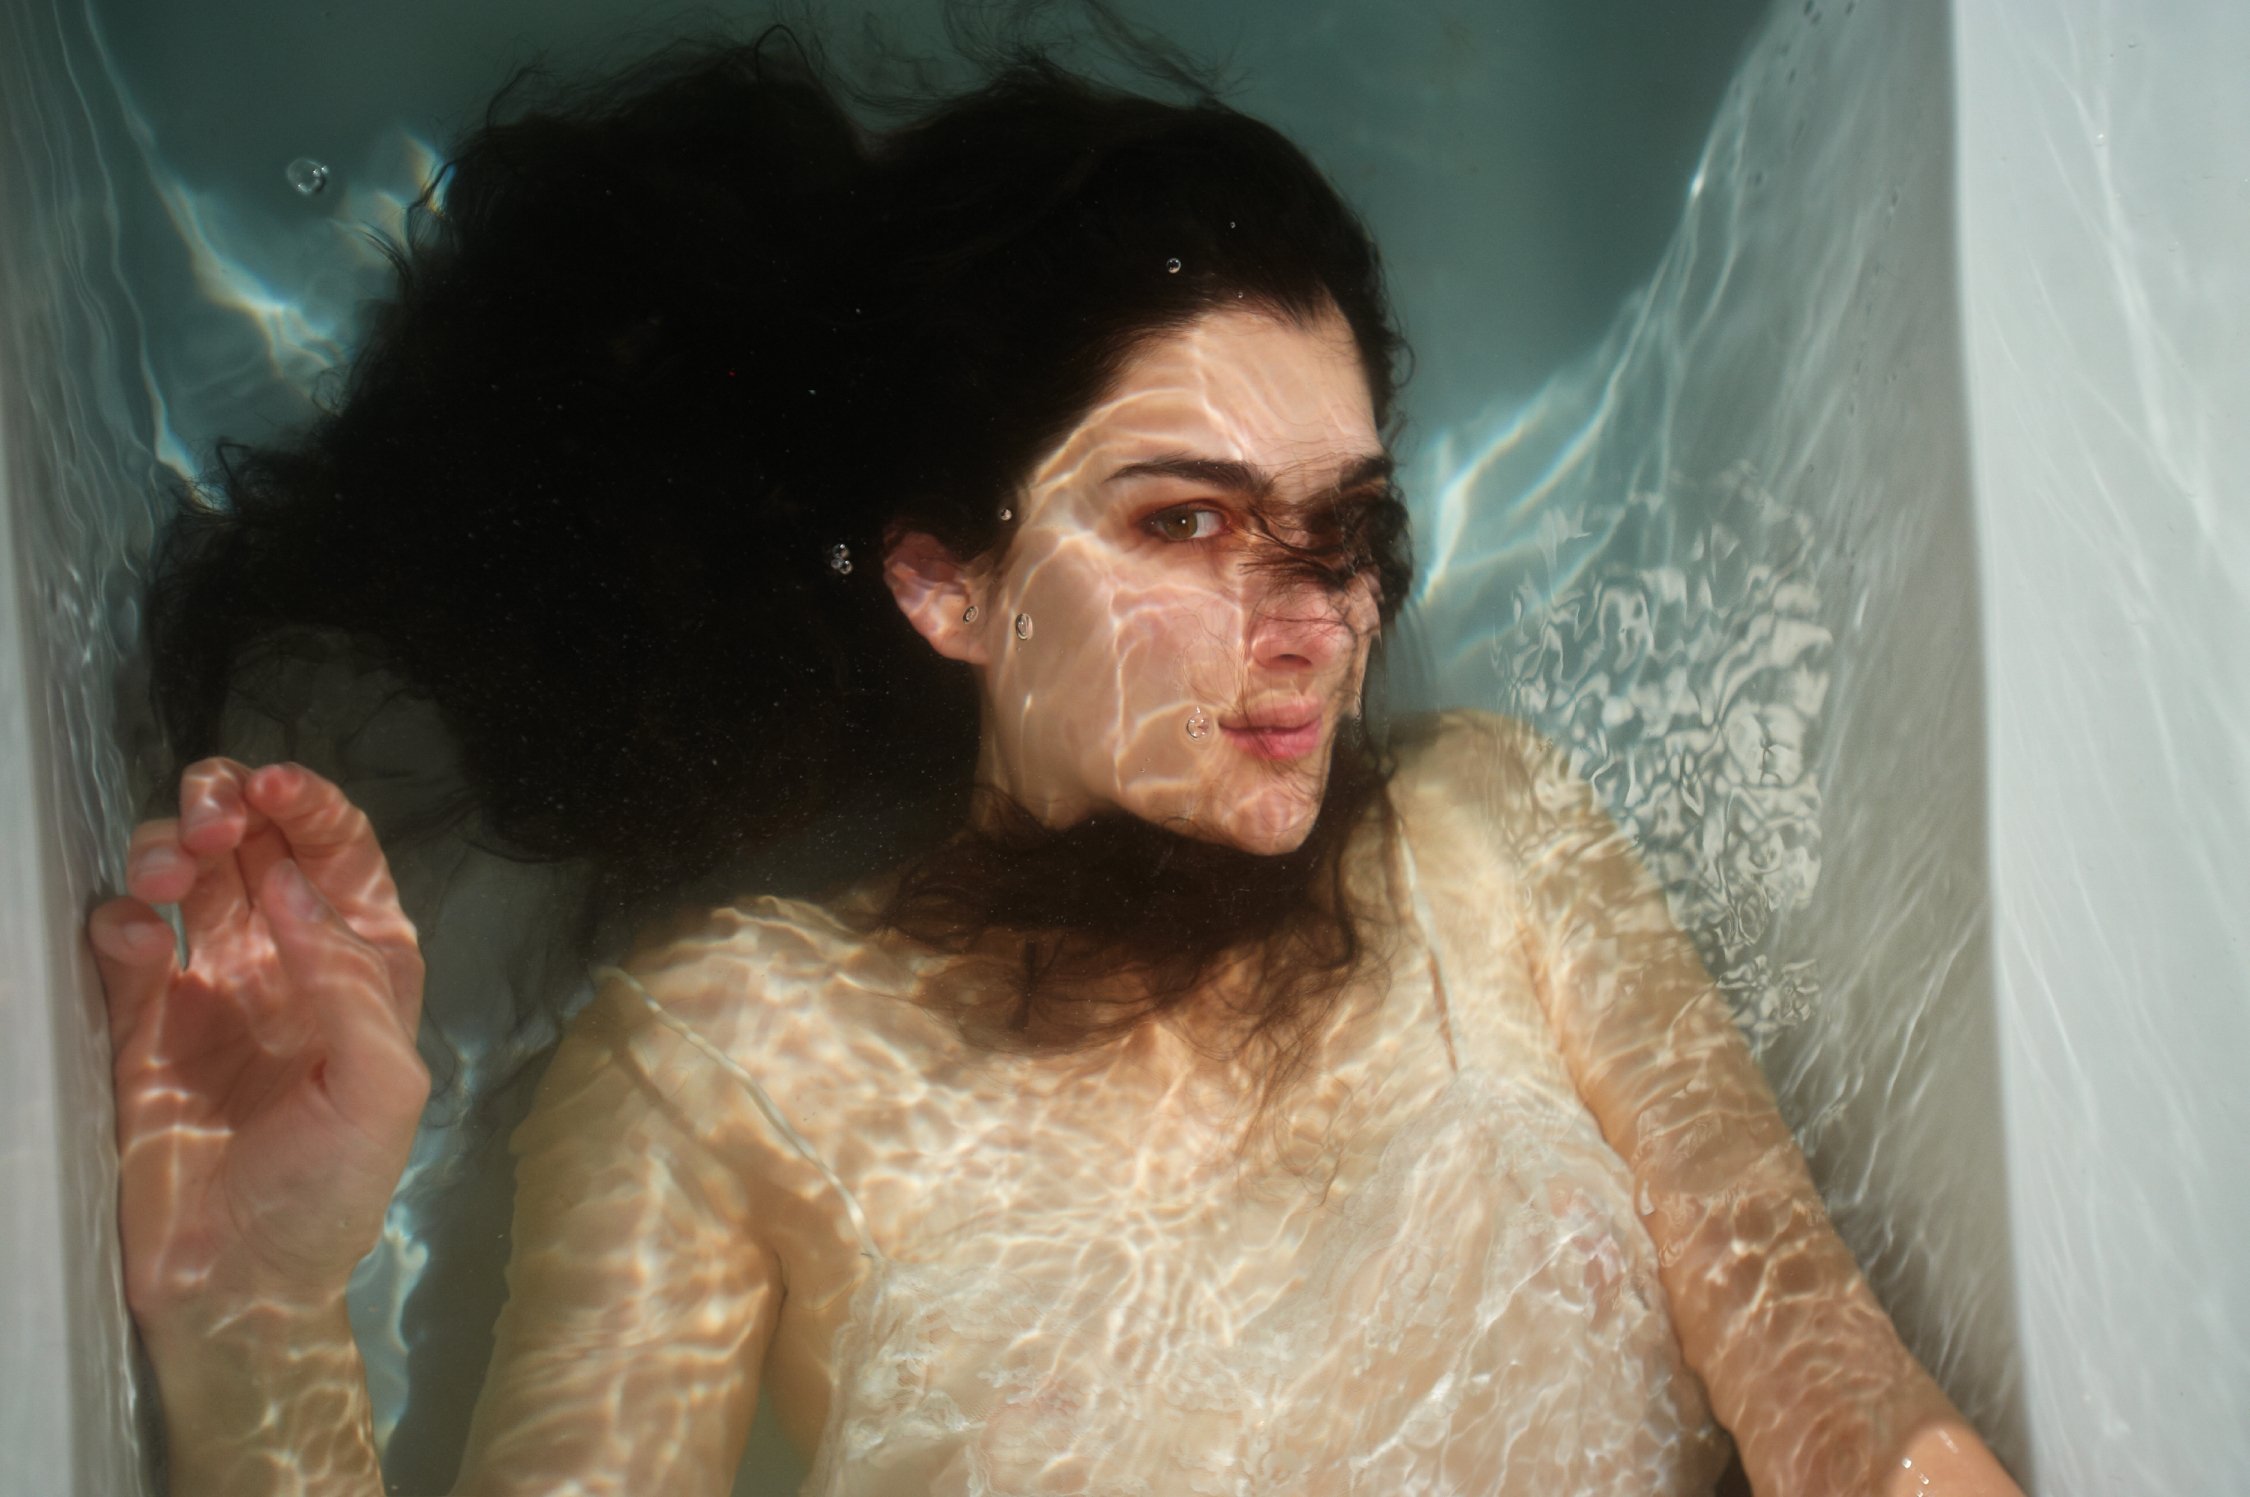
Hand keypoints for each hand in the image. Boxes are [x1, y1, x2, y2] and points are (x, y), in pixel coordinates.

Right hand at [89, 759, 428, 1324]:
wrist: (236, 1282)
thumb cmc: (330, 1190)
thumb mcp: (380, 1086)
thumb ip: (347, 980)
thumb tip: (289, 888)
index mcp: (363, 963)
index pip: (339, 852)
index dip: (310, 804)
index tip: (272, 784)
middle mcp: (285, 957)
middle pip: (253, 840)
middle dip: (230, 801)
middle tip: (216, 818)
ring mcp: (207, 984)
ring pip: (184, 873)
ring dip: (172, 844)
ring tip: (173, 871)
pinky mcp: (138, 1021)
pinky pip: (124, 939)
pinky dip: (122, 918)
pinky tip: (136, 939)